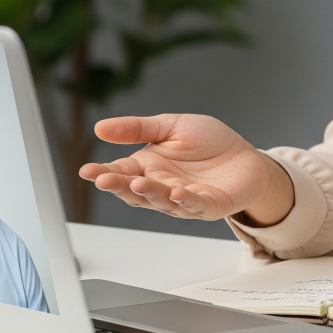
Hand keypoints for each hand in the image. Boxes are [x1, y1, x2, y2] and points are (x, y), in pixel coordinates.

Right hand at [79, 114, 293, 225]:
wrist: (246, 156)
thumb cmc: (209, 142)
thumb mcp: (171, 126)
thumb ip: (138, 129)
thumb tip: (100, 127)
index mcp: (150, 166)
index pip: (122, 171)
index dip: (104, 172)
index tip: (87, 170)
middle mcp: (162, 185)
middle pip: (135, 191)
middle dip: (119, 185)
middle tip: (104, 179)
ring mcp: (183, 199)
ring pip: (161, 200)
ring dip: (150, 193)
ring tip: (139, 183)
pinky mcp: (208, 206)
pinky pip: (194, 205)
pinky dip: (184, 200)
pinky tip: (176, 192)